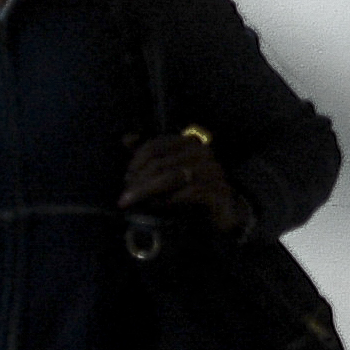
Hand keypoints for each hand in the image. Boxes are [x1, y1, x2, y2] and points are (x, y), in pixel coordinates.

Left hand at [121, 132, 240, 230]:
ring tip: (135, 202)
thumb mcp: (168, 170)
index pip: (155, 145)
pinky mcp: (218, 190)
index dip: (136, 161)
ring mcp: (212, 170)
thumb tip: (126, 138)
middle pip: (160, 163)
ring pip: (170, 178)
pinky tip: (156, 207)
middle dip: (138, 181)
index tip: (127, 178)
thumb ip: (150, 155)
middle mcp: (202, 152)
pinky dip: (167, 201)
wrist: (224, 211)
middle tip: (125, 197)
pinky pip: (187, 193)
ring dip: (148, 191)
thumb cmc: (192, 190)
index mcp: (189, 142)